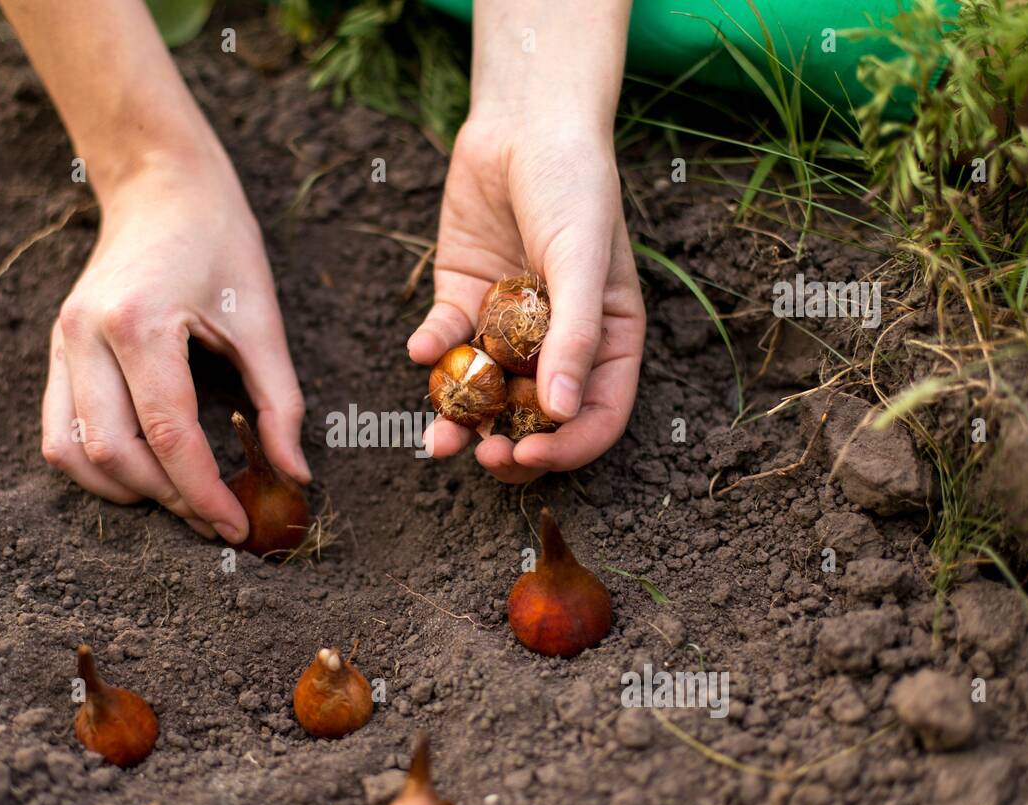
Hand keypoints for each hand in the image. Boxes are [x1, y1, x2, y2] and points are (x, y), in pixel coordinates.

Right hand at [41, 149, 309, 541]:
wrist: (161, 186)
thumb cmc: (220, 243)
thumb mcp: (263, 319)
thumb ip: (280, 402)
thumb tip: (296, 476)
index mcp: (139, 322)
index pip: (168, 434)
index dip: (204, 492)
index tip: (236, 527)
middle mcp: (85, 334)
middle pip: (114, 452)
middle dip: (168, 499)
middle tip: (215, 517)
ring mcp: (61, 343)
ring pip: (72, 453)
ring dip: (125, 491)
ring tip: (180, 499)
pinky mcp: (57, 351)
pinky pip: (58, 432)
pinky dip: (97, 467)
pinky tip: (144, 472)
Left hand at [407, 0, 644, 482]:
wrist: (524, 124)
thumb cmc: (574, 186)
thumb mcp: (582, 260)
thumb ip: (575, 336)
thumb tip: (562, 412)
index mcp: (607, 341)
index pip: (595, 416)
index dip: (565, 448)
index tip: (527, 456)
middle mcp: (557, 343)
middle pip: (535, 418)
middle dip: (508, 445)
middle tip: (482, 456)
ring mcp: (507, 326)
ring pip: (484, 392)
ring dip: (460, 419)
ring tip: (438, 438)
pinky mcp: (463, 300)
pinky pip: (446, 342)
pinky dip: (431, 351)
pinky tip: (420, 348)